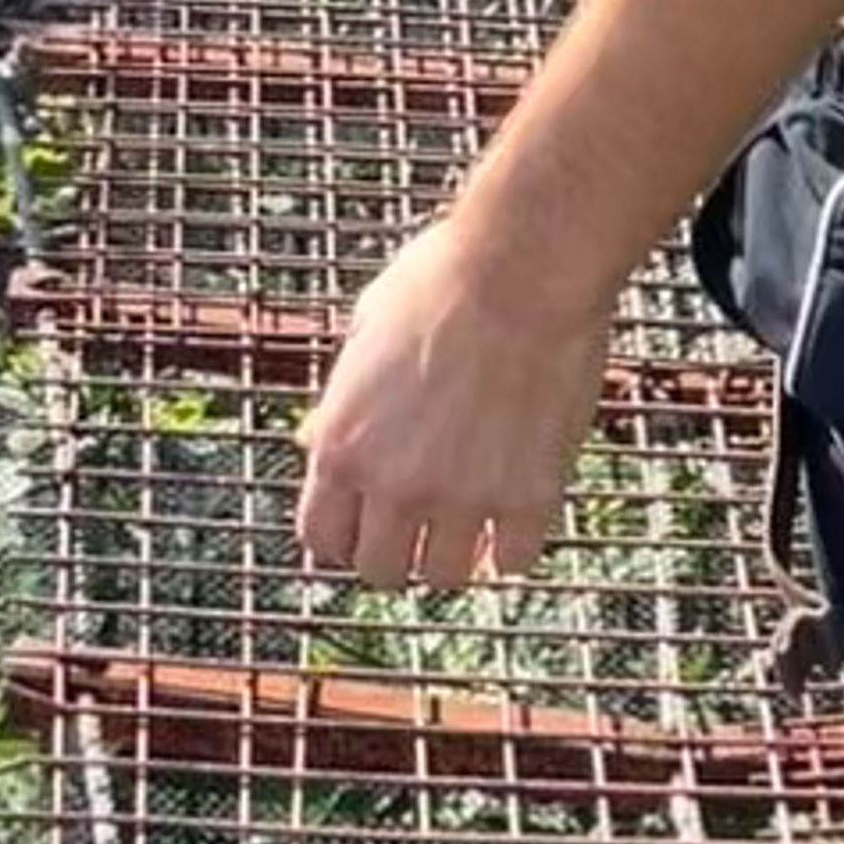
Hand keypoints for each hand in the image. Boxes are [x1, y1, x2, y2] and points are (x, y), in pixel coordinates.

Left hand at [296, 212, 610, 593]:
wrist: (524, 265)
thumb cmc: (442, 280)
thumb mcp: (362, 335)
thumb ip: (339, 405)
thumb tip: (315, 442)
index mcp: (344, 445)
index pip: (322, 540)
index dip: (342, 537)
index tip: (362, 526)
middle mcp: (396, 483)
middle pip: (380, 571)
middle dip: (395, 551)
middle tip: (416, 526)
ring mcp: (464, 496)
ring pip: (445, 577)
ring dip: (453, 554)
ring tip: (468, 522)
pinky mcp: (529, 496)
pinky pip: (515, 562)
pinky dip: (513, 547)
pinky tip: (514, 516)